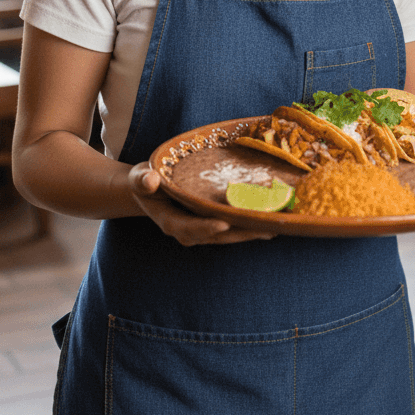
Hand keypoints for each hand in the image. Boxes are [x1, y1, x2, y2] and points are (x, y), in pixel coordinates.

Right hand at [127, 163, 274, 245]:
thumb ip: (143, 180)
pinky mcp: (212, 223)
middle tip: (263, 228)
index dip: (205, 227)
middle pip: (216, 235)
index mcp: (170, 221)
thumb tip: (150, 179)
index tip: (223, 223)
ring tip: (274, 226)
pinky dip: (249, 224)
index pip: (189, 228)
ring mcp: (202, 229)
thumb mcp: (140, 178)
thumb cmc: (146, 181)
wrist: (151, 189)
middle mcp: (188, 230)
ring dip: (250, 232)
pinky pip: (232, 227)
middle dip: (240, 233)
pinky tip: (269, 219)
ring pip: (228, 234)